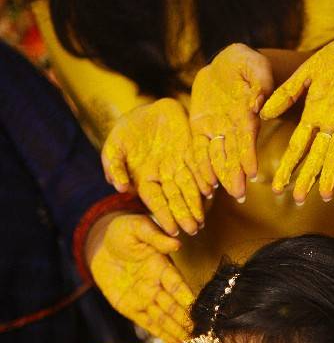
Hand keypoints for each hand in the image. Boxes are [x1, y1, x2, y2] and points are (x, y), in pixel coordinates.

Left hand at [90, 215, 194, 342]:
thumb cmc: (124, 231)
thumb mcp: (138, 228)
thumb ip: (155, 237)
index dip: (186, 296)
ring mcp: (144, 297)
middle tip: (198, 333)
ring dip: (175, 330)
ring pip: (163, 317)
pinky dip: (159, 333)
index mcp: (161, 264)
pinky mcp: (130, 307)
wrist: (102, 244)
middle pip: (173, 304)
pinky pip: (146, 322)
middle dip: (185, 319)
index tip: (196, 307)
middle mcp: (156, 283)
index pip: (176, 283)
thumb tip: (176, 244)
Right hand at [102, 99, 206, 234]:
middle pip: (176, 198)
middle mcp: (165, 176)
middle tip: (194, 230)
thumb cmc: (126, 132)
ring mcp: (179, 164)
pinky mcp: (191, 150)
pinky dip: (204, 176)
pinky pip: (199, 165)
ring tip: (203, 218)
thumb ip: (114, 167)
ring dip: (196, 202)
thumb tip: (120, 188)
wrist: (146, 111)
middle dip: (184, 215)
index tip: (171, 231)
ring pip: (190, 186)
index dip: (164, 215)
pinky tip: (210, 189)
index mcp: (146, 179)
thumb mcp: (113, 147)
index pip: (156, 201)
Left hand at [190, 43, 272, 200]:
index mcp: (246, 112)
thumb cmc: (246, 64)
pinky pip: (198, 148)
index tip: (252, 173)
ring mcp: (216, 128)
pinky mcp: (200, 127)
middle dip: (235, 174)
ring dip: (219, 175)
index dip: (249, 154)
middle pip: (234, 153)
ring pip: (217, 155)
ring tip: (217, 193)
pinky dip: (200, 165)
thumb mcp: (254, 66)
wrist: (226, 65)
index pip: (248, 137)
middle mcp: (233, 126)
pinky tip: (202, 182)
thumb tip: (258, 102)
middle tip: (239, 194)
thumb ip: (260, 82)